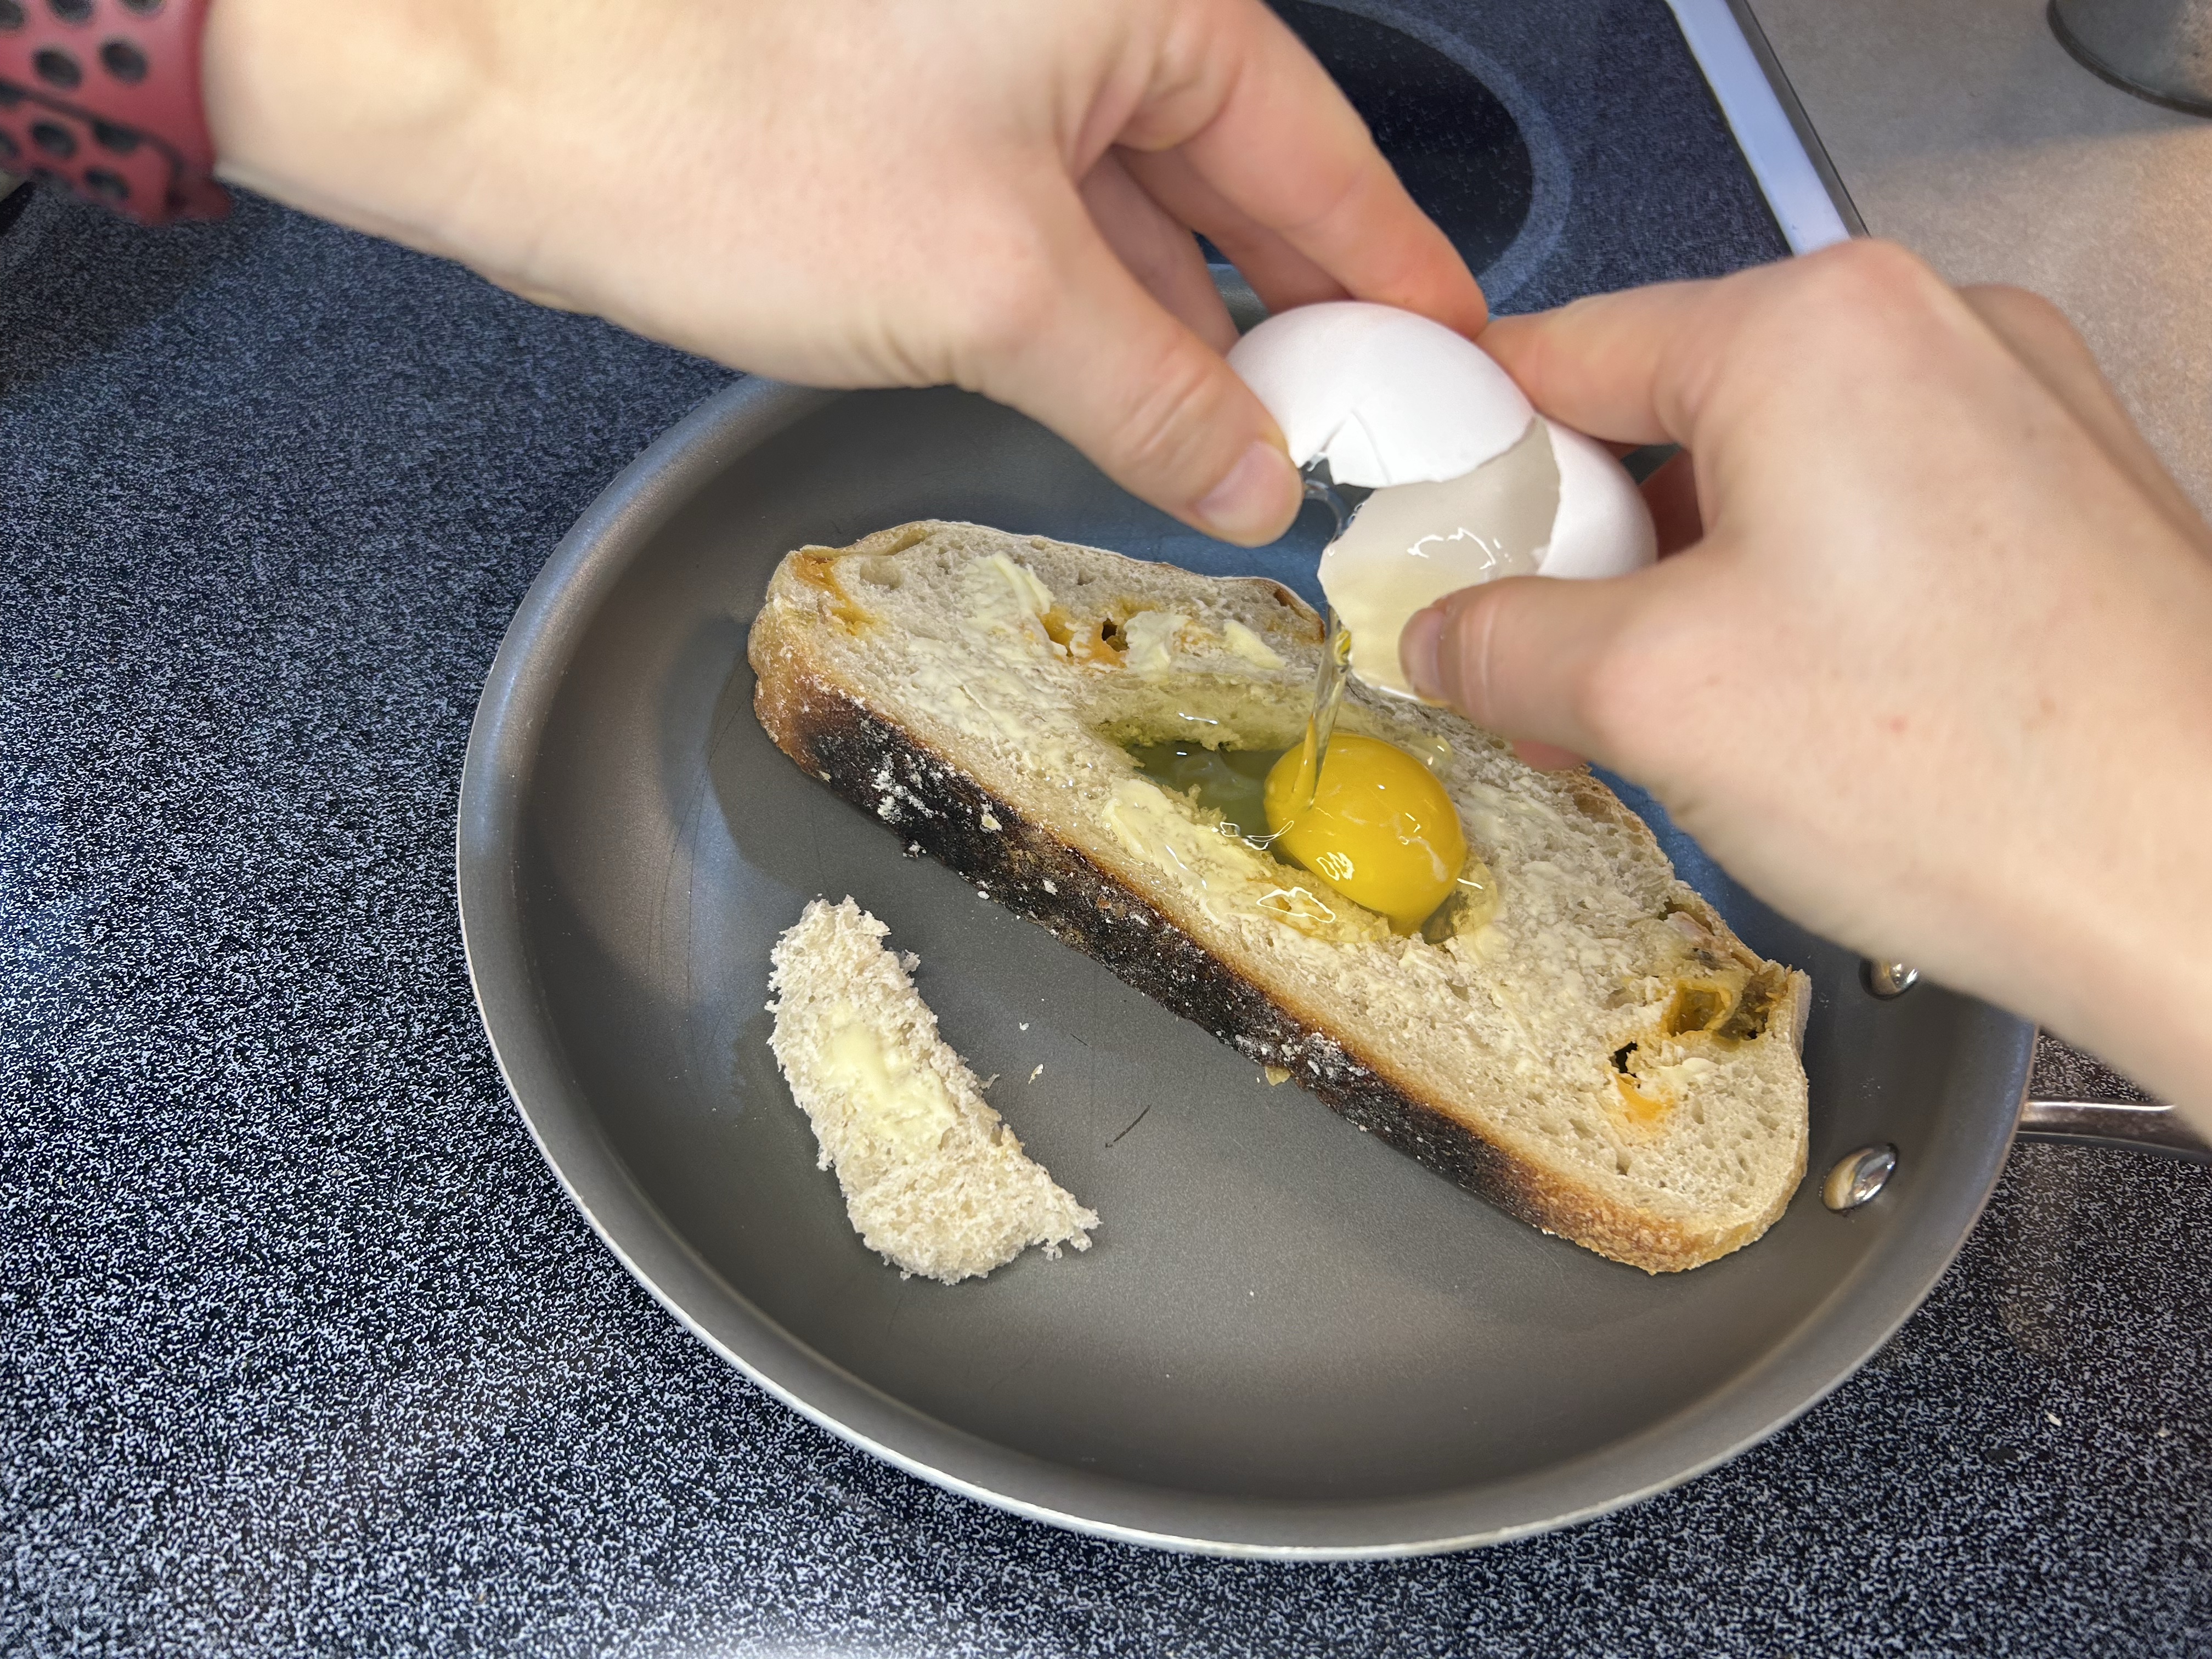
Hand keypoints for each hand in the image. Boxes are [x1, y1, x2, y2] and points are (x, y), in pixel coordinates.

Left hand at [199, 0, 1484, 546]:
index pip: (1322, 160)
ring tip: (1264, 456)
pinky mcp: (917, 134)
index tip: (1460, 373)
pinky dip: (1100, 322)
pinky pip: (1055, 235)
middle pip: (1243, 187)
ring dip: (1194, 339)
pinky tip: (1136, 406)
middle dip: (1300, 323)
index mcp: (1145, 4)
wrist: (505, 97)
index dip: (1396, 283)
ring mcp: (995, 73)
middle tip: (1372, 445)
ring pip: (1144, 221)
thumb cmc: (734, 137)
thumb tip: (1256, 479)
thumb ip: (1153, 394)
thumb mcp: (996, 293)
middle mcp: (1085, 19)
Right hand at [1399, 241, 2211, 1120]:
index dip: (1473, 452)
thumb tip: (1442, 635)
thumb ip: (1500, 644)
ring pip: (1776, 472)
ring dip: (1693, 582)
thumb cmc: (1969, 772)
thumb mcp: (1646, 699)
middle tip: (1549, 666)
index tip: (1433, 540)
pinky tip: (1793, 709)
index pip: (1567, 349)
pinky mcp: (2064, 494)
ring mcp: (2015, 408)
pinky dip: (1799, 594)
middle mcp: (1930, 331)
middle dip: (1591, 546)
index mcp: (1815, 328)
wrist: (2207, 885)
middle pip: (1673, 413)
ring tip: (1675, 714)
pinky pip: (1873, 515)